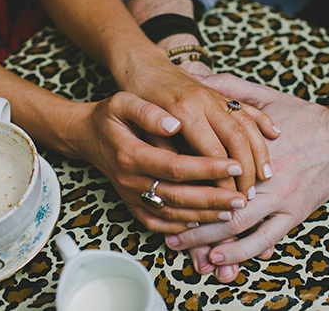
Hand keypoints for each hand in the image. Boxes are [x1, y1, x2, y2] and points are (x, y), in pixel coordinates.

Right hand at [67, 91, 253, 233]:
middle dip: (213, 198)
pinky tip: (205, 220)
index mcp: (131, 154)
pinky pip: (158, 222)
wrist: (85, 136)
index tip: (235, 164)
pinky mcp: (132, 205)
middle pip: (178, 196)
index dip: (207, 168)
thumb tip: (173, 123)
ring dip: (204, 215)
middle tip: (243, 196)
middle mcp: (130, 180)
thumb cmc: (109, 116)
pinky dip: (183, 226)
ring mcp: (131, 196)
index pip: (176, 165)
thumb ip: (146, 111)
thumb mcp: (122, 102)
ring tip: (233, 209)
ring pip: (172, 213)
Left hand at [119, 50, 278, 197]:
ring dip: (259, 153)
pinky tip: (274, 138)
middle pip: (237, 141)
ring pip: (248, 126)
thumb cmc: (138, 94)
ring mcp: (218, 97)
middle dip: (246, 172)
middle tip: (248, 197)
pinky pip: (251, 109)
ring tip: (264, 179)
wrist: (142, 63)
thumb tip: (179, 178)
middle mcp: (207, 102)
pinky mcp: (222, 93)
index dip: (221, 180)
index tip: (225, 201)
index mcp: (186, 110)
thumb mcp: (140, 122)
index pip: (213, 153)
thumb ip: (162, 146)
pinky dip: (264, 123)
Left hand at [164, 74, 328, 279]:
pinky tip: (221, 260)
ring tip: (183, 249)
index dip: (183, 181)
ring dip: (208, 243)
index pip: (211, 167)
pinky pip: (266, 240)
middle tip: (163, 229)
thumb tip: (195, 76)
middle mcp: (264, 176)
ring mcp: (280, 198)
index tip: (160, 187)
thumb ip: (229, 89)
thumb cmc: (302, 116)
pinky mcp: (294, 214)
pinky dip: (241, 252)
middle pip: (219, 203)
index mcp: (251, 147)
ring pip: (238, 227)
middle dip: (189, 220)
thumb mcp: (265, 96)